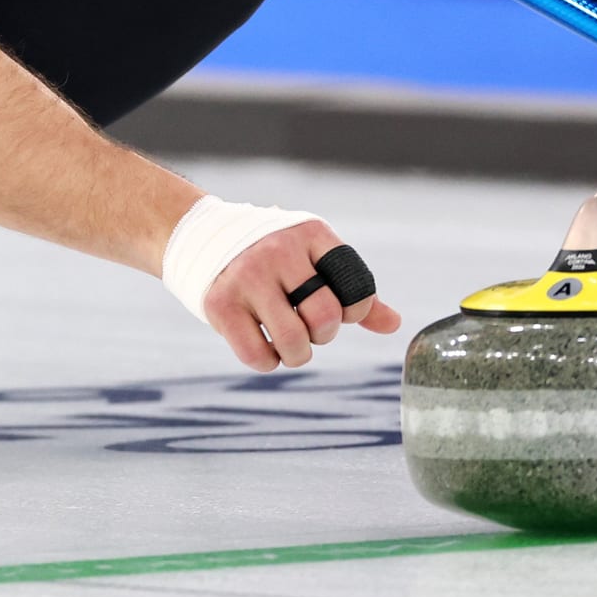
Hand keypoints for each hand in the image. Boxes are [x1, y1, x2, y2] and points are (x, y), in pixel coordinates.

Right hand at [200, 219, 402, 371]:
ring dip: (297, 355)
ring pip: (293, 341)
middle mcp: (279, 250)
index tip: (337, 308)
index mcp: (311, 234)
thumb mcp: (313, 258)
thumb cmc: (273, 256)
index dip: (354, 310)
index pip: (357, 286)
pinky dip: (268, 362)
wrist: (201, 237)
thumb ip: (353, 290)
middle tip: (307, 327)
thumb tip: (395, 325)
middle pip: (325, 316)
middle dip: (323, 334)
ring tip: (288, 343)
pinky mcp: (220, 303)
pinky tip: (263, 345)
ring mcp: (247, 276)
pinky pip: (258, 355)